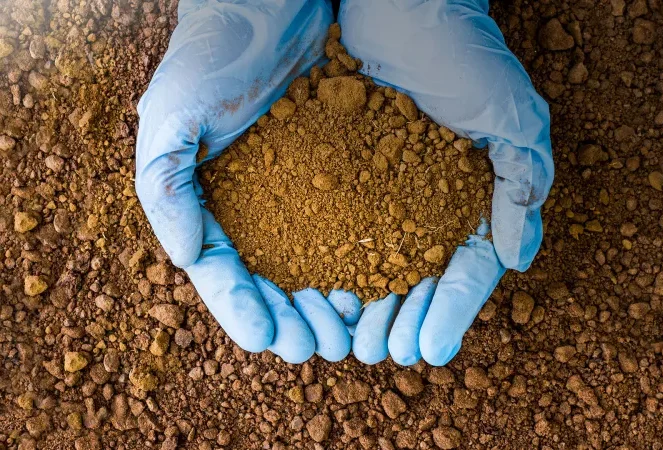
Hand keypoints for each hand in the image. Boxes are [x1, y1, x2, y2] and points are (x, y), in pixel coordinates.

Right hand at [135, 0, 333, 362]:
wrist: (277, 4)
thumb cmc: (217, 52)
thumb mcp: (173, 113)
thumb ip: (165, 186)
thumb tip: (187, 258)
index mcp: (209, 203)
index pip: (222, 271)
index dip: (241, 309)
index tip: (267, 338)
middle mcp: (256, 208)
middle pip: (271, 281)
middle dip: (290, 319)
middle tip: (317, 346)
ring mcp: (300, 196)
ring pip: (314, 266)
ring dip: (329, 305)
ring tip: (350, 329)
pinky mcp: (341, 177)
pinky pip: (353, 228)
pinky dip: (363, 261)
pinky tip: (380, 283)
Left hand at [341, 0, 553, 364]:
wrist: (399, 5)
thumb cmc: (461, 52)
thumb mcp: (510, 113)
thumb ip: (521, 184)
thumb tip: (518, 259)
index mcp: (472, 199)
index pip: (467, 269)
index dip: (451, 312)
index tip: (430, 350)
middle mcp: (424, 206)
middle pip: (415, 280)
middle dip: (399, 321)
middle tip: (377, 352)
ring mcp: (378, 195)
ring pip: (370, 266)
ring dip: (358, 308)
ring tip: (343, 337)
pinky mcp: (337, 176)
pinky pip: (328, 229)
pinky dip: (321, 265)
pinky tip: (309, 292)